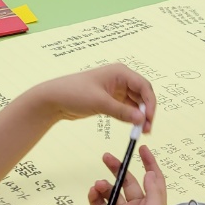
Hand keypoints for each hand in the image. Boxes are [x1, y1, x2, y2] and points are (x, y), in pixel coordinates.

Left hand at [30, 64, 154, 132]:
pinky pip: (126, 108)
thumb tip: (142, 119)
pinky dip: (130, 117)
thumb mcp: (100, 103)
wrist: (54, 99)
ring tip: (141, 131)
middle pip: (142, 95)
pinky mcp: (110, 100)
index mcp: (120, 72)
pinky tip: (133, 127)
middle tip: (147, 129)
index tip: (150, 119)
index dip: (150, 103)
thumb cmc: (75, 93)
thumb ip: (122, 112)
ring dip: (140, 116)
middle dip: (146, 111)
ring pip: (135, 103)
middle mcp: (120, 79)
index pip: (144, 86)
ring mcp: (115, 90)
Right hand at [89, 146, 166, 204]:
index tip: (141, 149)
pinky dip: (95, 197)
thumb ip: (153, 192)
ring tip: (98, 185)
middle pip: (129, 182)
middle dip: (118, 169)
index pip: (153, 180)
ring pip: (112, 193)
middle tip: (107, 157)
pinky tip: (93, 193)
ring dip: (104, 185)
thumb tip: (151, 172)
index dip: (149, 163)